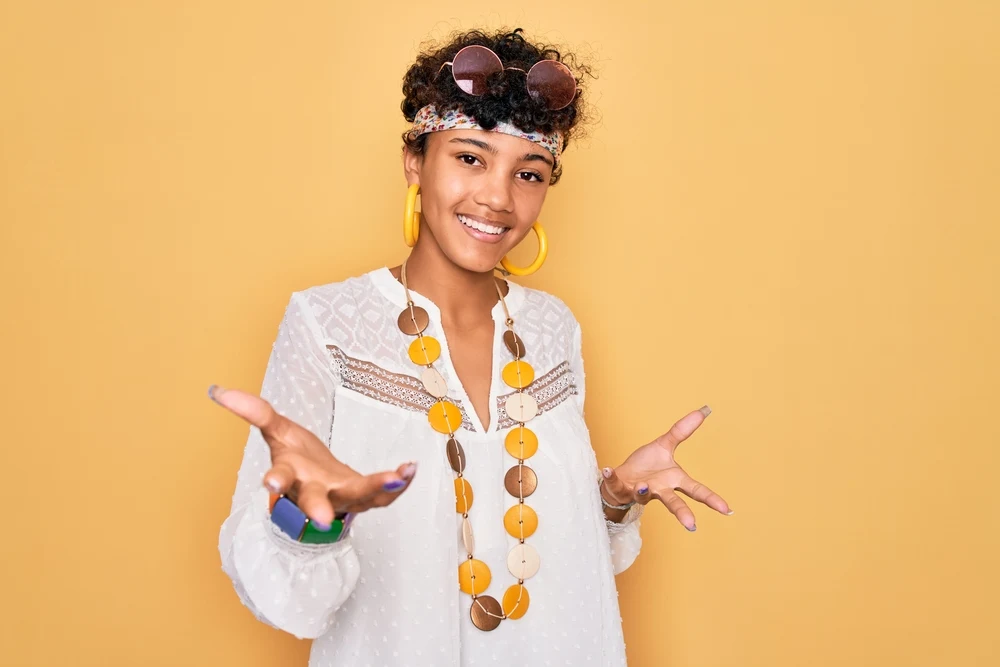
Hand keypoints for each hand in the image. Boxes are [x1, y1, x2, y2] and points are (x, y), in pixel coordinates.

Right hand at [209, 384, 416, 528]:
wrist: (323, 485)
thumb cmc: (299, 461)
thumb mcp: (278, 433)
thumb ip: (255, 413)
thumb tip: (218, 391)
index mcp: (291, 476)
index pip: (280, 478)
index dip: (274, 482)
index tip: (269, 484)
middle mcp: (315, 492)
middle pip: (315, 501)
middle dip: (317, 509)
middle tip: (323, 520)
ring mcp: (343, 498)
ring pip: (359, 497)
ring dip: (378, 488)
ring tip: (398, 476)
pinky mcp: (367, 498)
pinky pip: (385, 495)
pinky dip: (399, 483)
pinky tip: (412, 468)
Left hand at [599, 406, 730, 531]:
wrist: (623, 475)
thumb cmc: (647, 465)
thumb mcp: (665, 444)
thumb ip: (682, 430)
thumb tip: (703, 410)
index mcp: (673, 480)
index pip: (696, 490)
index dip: (712, 500)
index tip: (727, 510)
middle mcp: (659, 490)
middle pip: (673, 502)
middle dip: (682, 513)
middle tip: (692, 524)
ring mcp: (640, 491)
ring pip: (643, 496)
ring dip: (642, 492)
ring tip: (641, 487)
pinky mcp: (621, 488)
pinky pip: (614, 482)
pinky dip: (610, 477)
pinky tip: (607, 469)